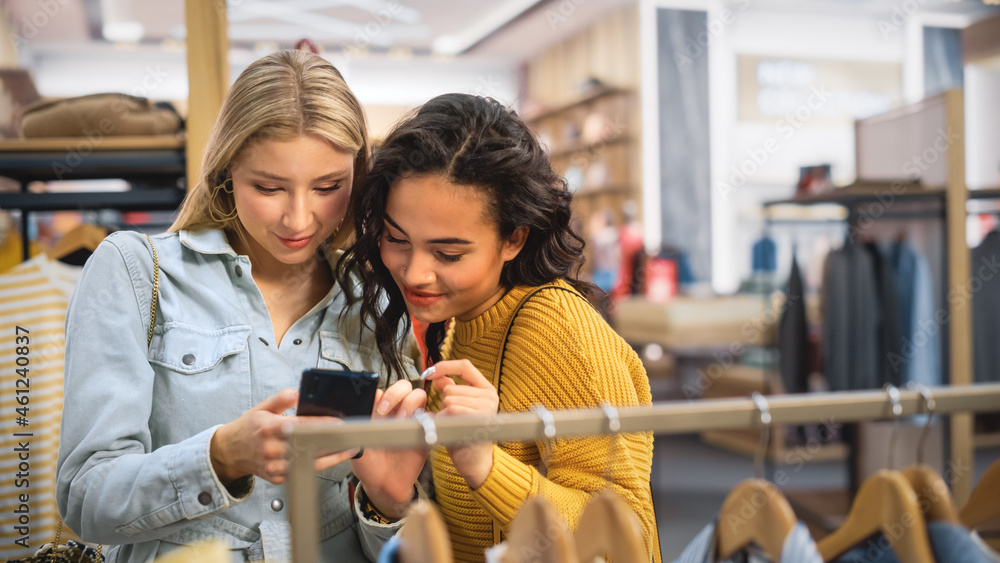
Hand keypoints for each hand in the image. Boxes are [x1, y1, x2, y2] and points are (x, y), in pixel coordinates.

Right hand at [210, 389, 357, 485]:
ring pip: (308, 463)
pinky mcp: (278, 478)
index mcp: (268, 428)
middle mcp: (271, 449)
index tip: (339, 423)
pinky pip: (303, 473)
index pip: (300, 427)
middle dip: (332, 441)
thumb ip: (281, 399)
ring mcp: (274, 466)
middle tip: (352, 436)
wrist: (230, 452)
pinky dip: (320, 465)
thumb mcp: (261, 407)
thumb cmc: (249, 428)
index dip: (321, 425)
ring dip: (332, 456)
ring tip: (349, 447)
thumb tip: (299, 392)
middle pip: (308, 446)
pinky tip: (333, 457)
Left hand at [351, 379, 428, 518]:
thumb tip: (359, 409)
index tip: (375, 407)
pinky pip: (434, 417)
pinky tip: (420, 428)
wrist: (383, 485)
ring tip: (403, 420)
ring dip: (411, 402)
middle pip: (404, 386)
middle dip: (396, 392)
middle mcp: (396, 411)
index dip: (380, 393)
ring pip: (419, 395)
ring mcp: (412, 420)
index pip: (383, 389)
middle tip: (385, 410)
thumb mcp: (357, 445)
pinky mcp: (425, 432)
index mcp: (378, 411)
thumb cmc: (368, 464)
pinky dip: (430, 417)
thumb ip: (359, 427)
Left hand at [424, 360, 498, 488]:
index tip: (428, 373)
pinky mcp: (477, 418)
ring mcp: (486, 407)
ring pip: (448, 398)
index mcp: (486, 390)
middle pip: (451, 388)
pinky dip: (445, 420)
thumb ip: (450, 390)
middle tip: (452, 419)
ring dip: (443, 413)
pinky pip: (450, 409)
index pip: (465, 366)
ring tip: (453, 426)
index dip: (444, 366)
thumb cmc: (465, 435)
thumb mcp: (457, 408)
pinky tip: (452, 430)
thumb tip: (437, 377)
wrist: (474, 462)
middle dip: (443, 403)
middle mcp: (490, 396)